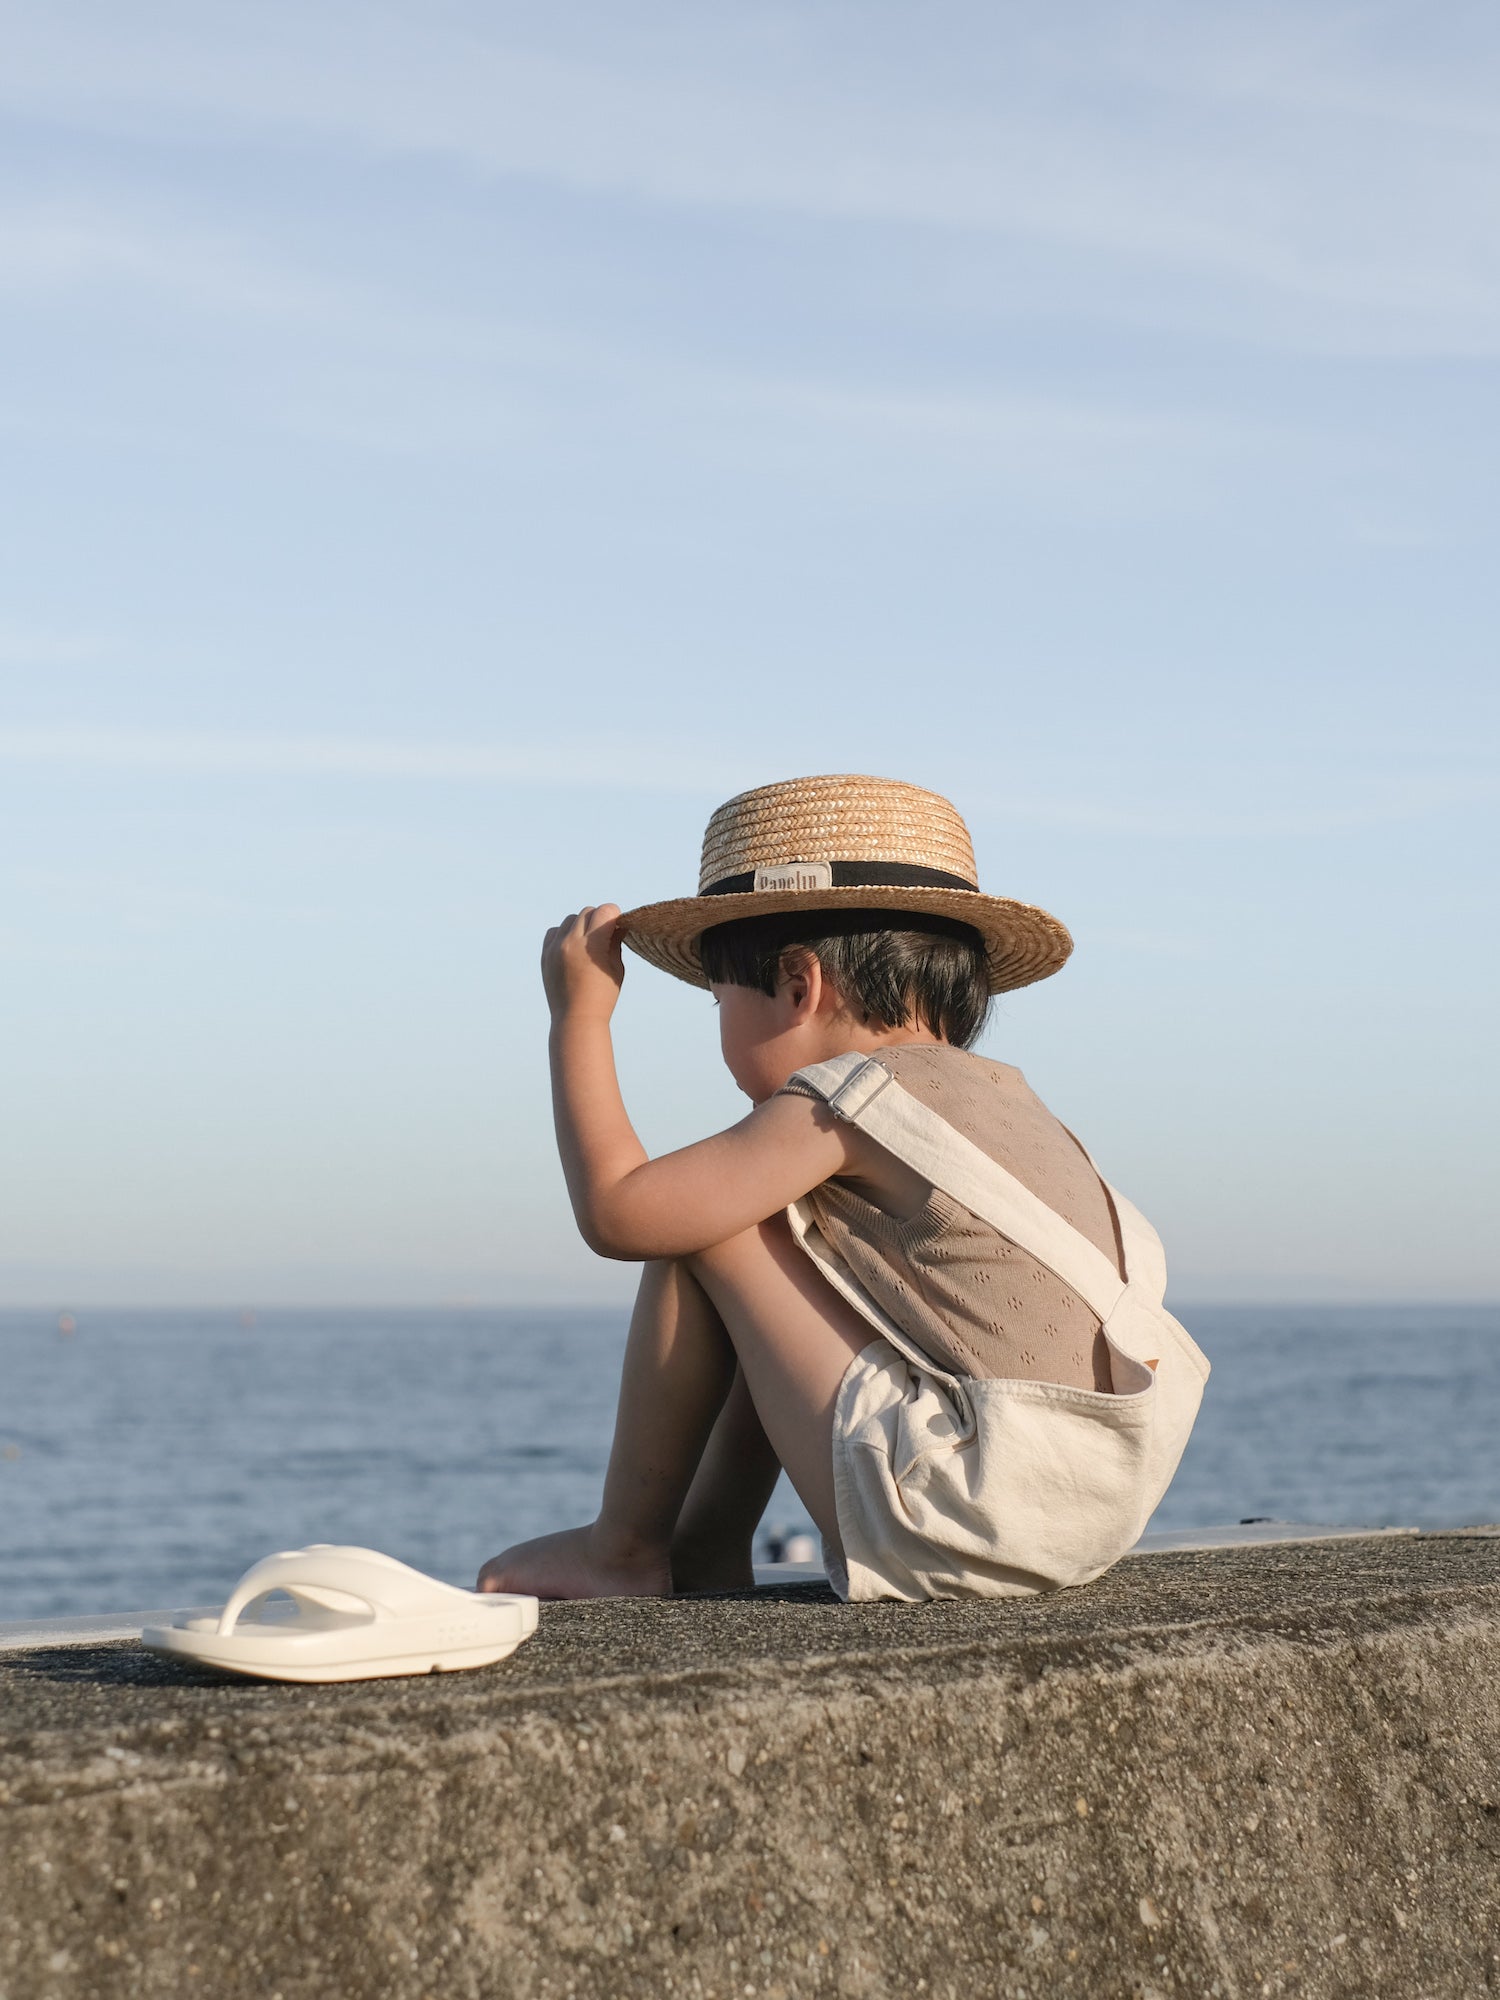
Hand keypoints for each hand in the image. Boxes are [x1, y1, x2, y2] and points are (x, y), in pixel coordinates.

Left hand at [541, 904, 624, 1021]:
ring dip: (582, 925)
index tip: (618, 926)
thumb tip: (618, 923)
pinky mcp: (545, 955)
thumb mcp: (616, 967)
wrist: (576, 1019)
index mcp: (593, 945)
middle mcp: (571, 942)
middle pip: (588, 912)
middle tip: (605, 935)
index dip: (615, 916)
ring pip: (571, 919)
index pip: (606, 911)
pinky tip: (573, 947)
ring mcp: (555, 948)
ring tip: (588, 942)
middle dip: (599, 919)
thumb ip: (615, 941)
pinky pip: (554, 932)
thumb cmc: (603, 996)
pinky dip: (564, 934)